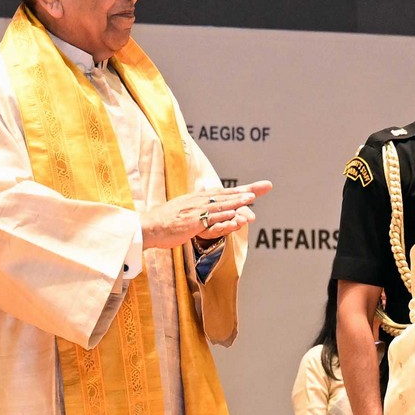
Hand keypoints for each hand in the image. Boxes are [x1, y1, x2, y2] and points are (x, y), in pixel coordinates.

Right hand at [142, 180, 271, 249]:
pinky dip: (222, 216)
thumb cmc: (166, 221)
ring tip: (252, 198)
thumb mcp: (184, 208)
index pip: (225, 192)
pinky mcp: (192, 223)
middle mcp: (199, 201)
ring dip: (237, 201)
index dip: (242, 190)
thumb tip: (206, 192)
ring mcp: (196, 211)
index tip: (258, 188)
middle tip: (266, 187)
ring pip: (221, 205)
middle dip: (248, 191)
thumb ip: (197, 202)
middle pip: (228, 194)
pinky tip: (234, 214)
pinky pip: (210, 219)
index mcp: (199, 198)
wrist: (149, 227)